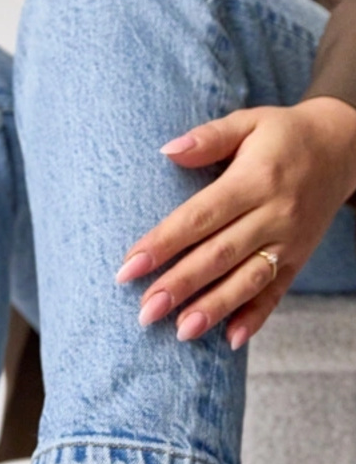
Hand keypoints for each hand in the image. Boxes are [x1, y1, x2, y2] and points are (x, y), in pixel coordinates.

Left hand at [116, 96, 355, 348]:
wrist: (345, 148)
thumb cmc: (283, 136)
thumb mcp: (249, 122)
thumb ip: (209, 137)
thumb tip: (167, 151)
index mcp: (255, 180)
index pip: (201, 216)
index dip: (163, 242)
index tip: (128, 267)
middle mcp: (274, 214)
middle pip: (219, 255)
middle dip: (181, 285)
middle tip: (145, 311)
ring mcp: (288, 241)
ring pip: (247, 281)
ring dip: (214, 308)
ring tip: (181, 332)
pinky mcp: (298, 260)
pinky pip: (277, 293)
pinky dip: (255, 318)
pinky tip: (230, 341)